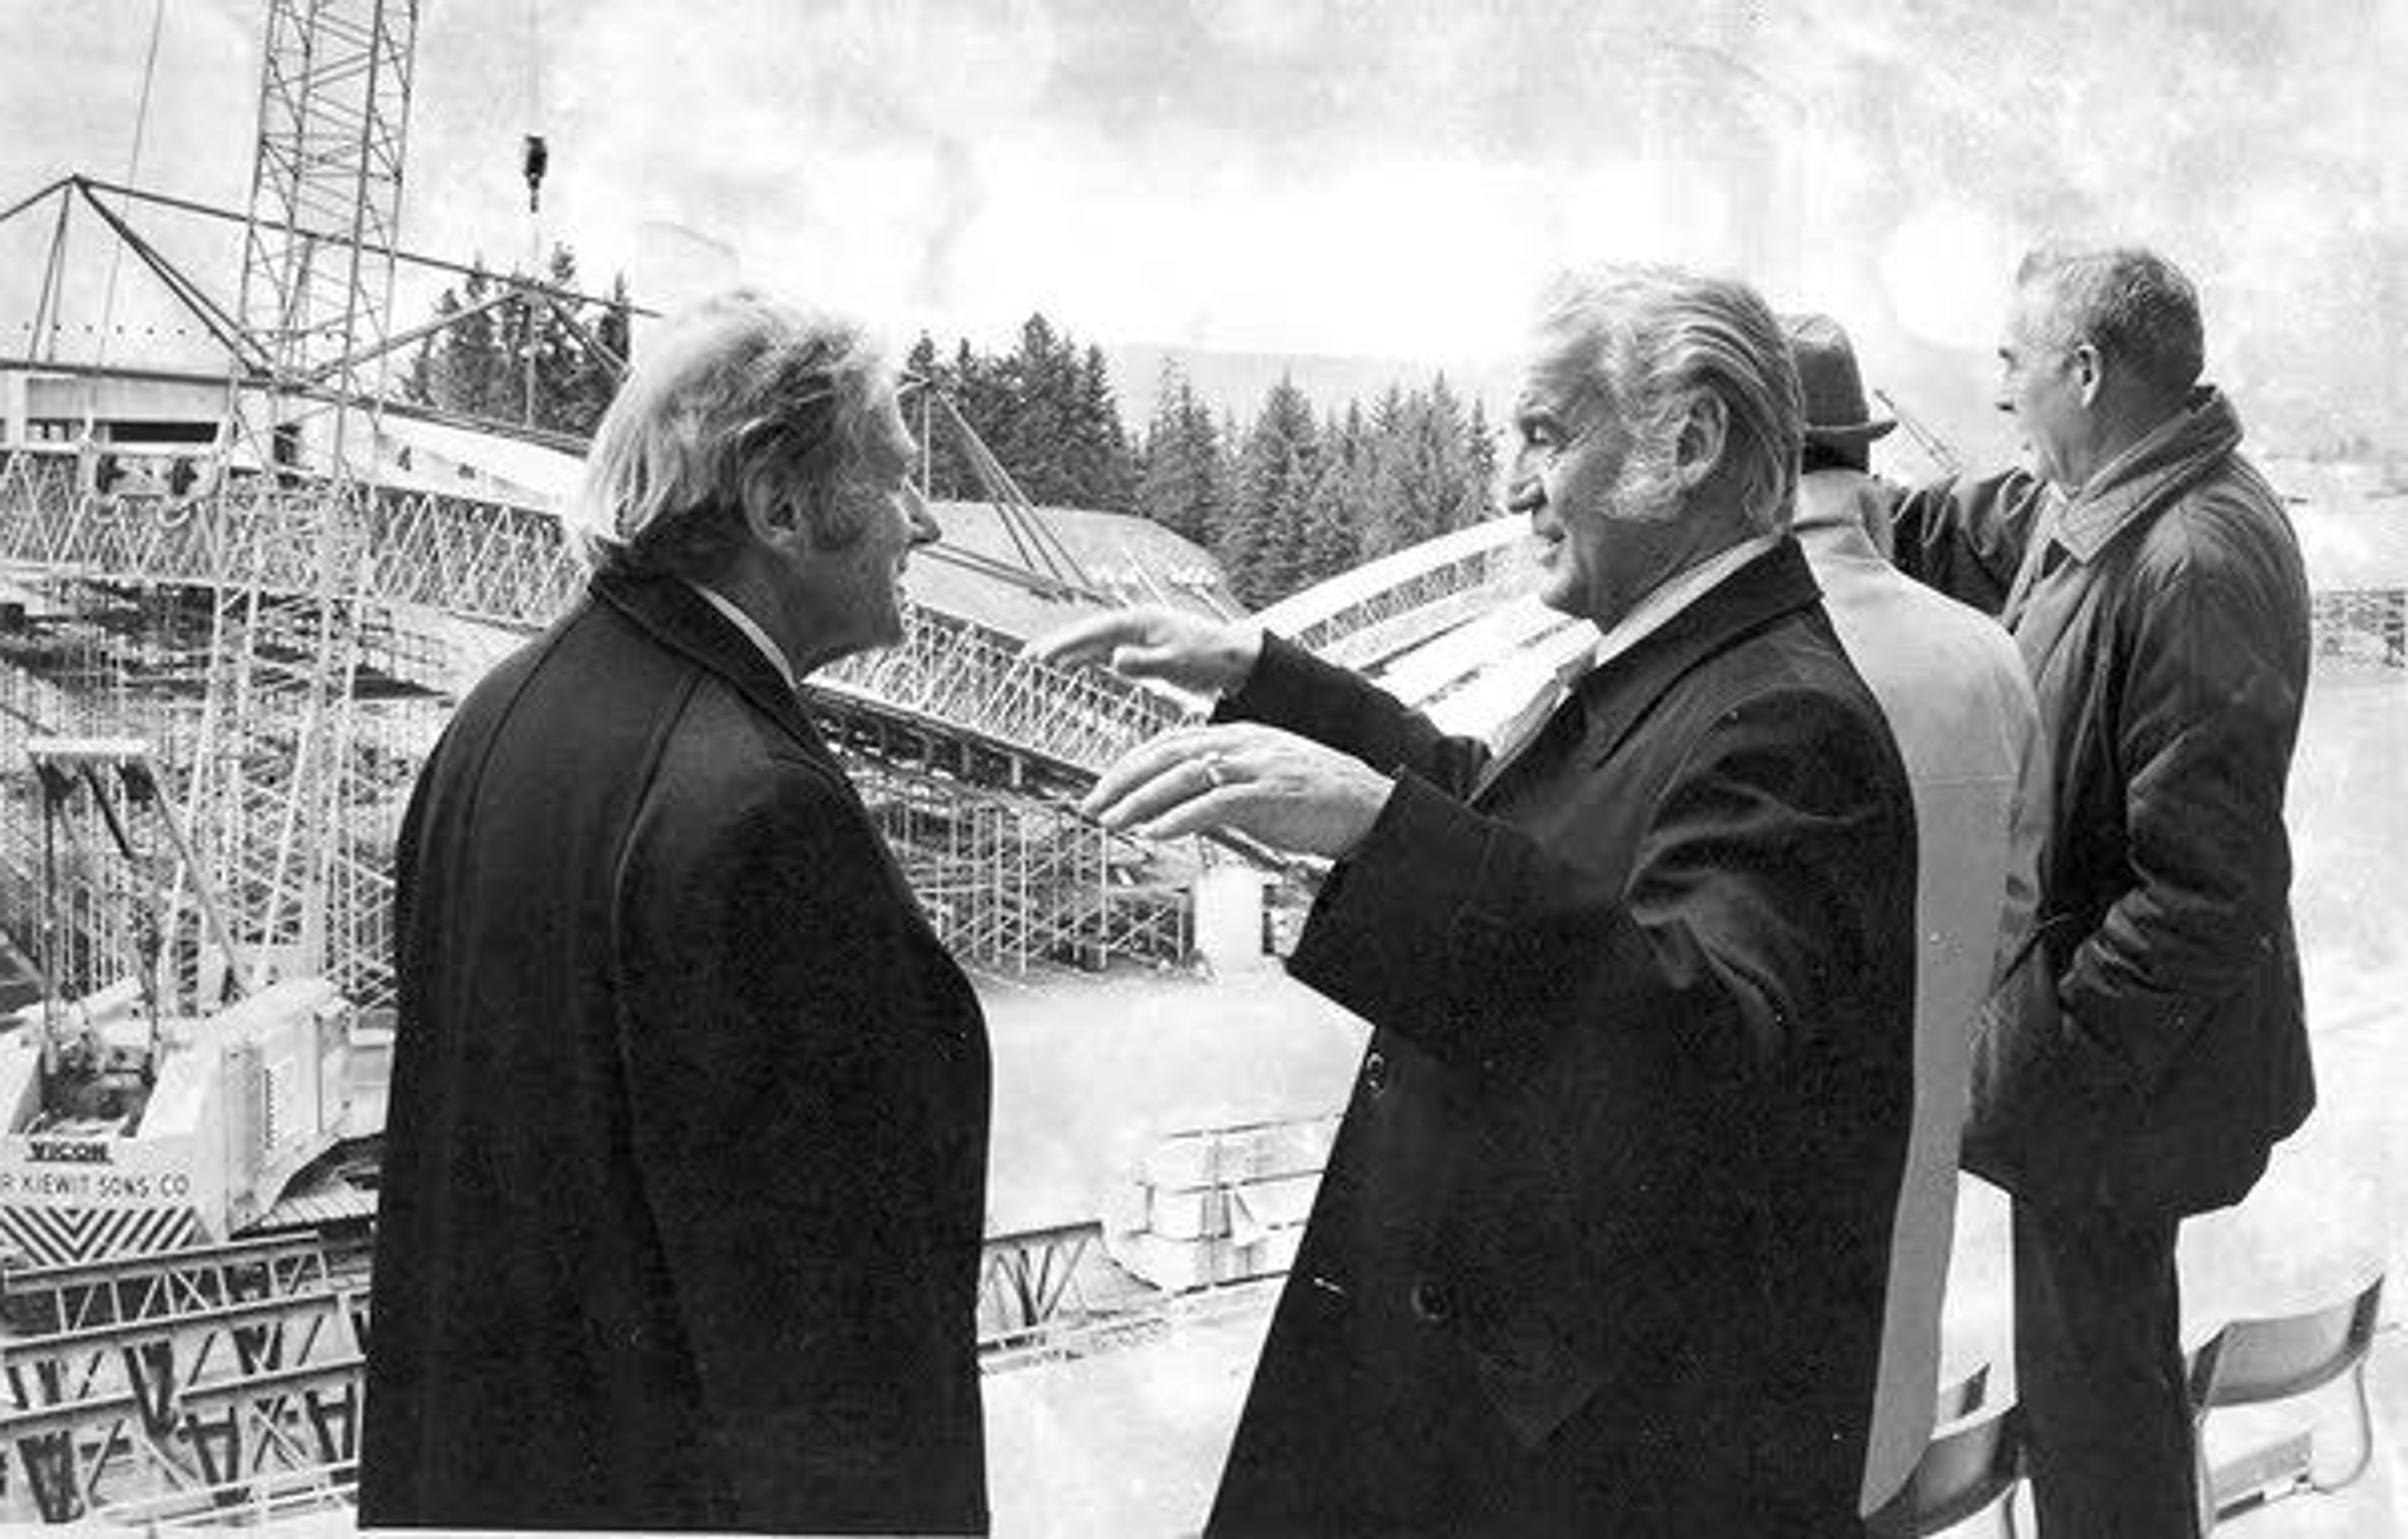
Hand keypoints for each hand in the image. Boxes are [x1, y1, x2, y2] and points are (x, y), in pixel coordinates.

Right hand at [1026, 606, 1264, 695]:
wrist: (1236, 658)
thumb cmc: (1210, 657)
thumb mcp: (1176, 663)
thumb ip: (1143, 662)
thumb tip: (1113, 660)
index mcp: (1140, 622)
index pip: (1093, 632)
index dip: (1064, 642)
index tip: (1040, 654)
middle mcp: (1136, 623)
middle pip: (1088, 633)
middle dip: (1057, 644)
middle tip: (1027, 658)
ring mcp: (1138, 634)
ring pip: (1095, 641)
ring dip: (1069, 651)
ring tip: (1040, 662)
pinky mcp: (1144, 647)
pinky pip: (1107, 650)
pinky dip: (1088, 657)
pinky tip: (1074, 666)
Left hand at [1082, 723, 1393, 859]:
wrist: (1368, 805)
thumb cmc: (1313, 798)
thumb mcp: (1259, 780)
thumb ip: (1220, 784)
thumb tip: (1176, 806)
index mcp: (1238, 734)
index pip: (1170, 742)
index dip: (1130, 764)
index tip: (1103, 787)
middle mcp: (1242, 743)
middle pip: (1167, 754)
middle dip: (1123, 779)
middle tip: (1092, 804)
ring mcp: (1255, 767)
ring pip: (1183, 776)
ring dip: (1141, 800)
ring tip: (1113, 820)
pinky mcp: (1268, 796)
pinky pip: (1214, 803)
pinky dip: (1178, 817)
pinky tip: (1154, 831)